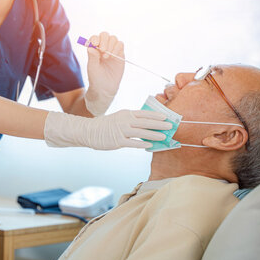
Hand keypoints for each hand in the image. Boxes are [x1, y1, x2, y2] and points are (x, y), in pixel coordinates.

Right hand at [44, 110, 171, 149]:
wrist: (89, 131)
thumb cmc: (105, 125)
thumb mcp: (118, 117)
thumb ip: (131, 120)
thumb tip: (145, 124)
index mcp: (126, 113)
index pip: (144, 113)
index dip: (156, 115)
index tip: (167, 117)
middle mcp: (125, 120)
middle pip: (146, 122)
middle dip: (159, 124)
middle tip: (170, 127)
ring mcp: (121, 131)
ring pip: (141, 132)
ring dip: (154, 134)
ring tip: (164, 137)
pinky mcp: (118, 141)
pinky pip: (132, 143)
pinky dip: (142, 144)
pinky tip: (150, 145)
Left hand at [85, 32, 124, 115]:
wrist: (105, 88)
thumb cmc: (96, 78)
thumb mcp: (92, 68)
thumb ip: (92, 57)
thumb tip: (91, 47)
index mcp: (94, 50)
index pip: (94, 38)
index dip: (95, 39)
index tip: (95, 45)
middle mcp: (103, 48)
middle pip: (105, 35)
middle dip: (104, 40)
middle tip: (103, 51)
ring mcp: (112, 50)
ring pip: (113, 38)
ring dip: (111, 45)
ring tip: (107, 57)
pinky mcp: (120, 55)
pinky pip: (121, 44)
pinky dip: (117, 47)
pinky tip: (113, 56)